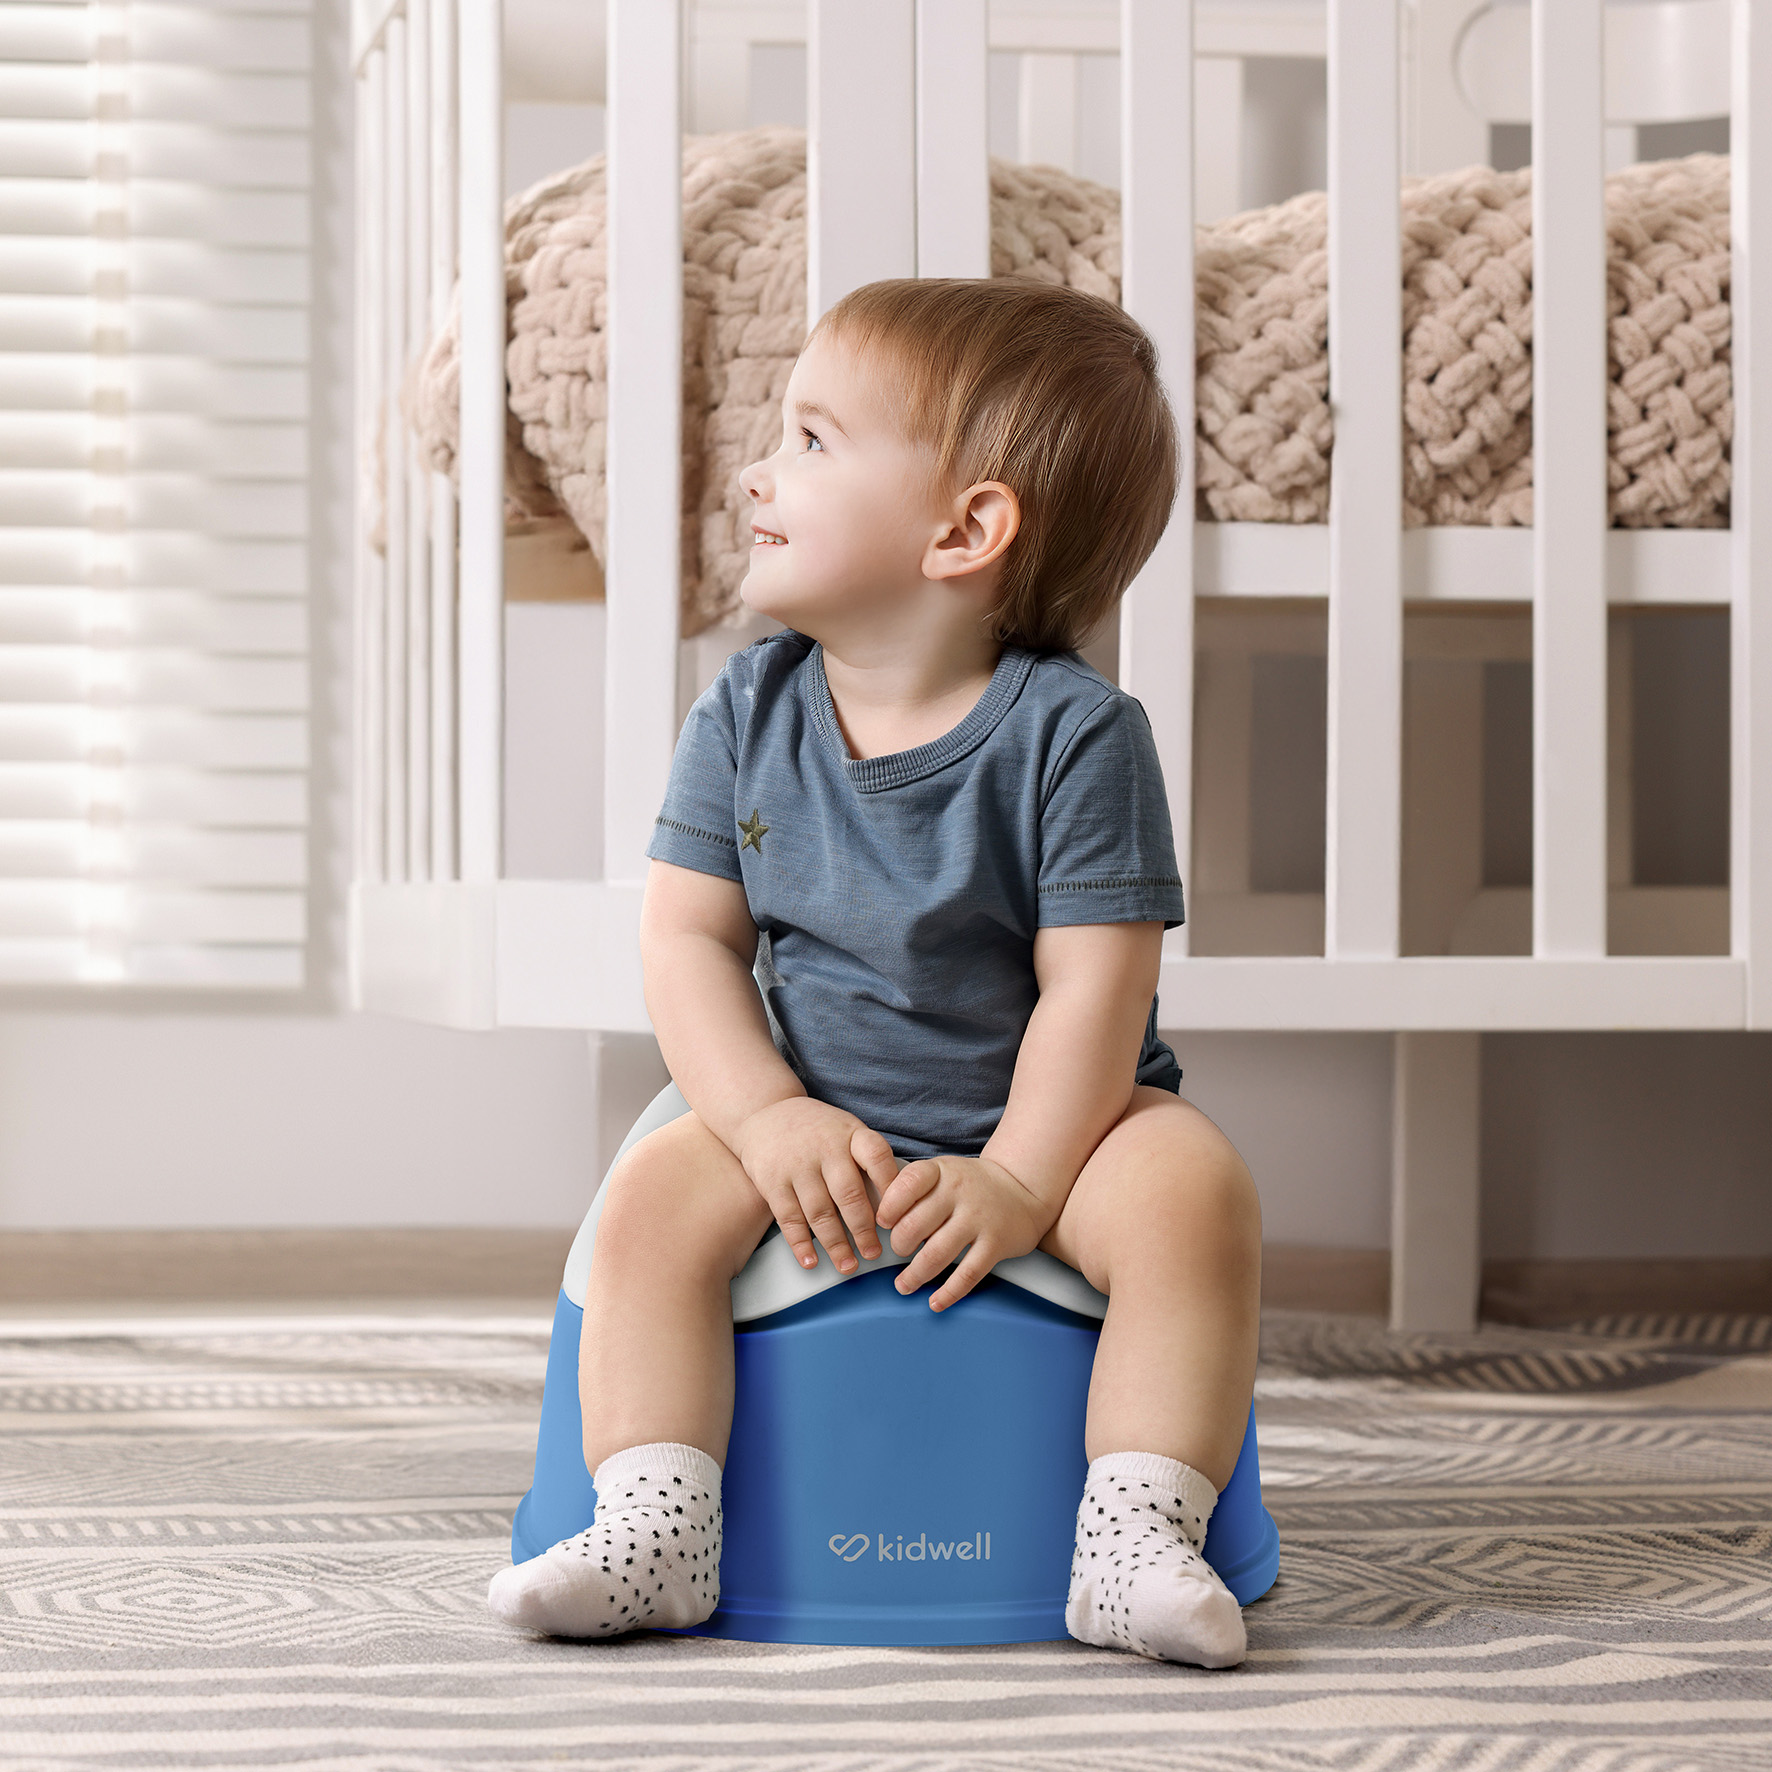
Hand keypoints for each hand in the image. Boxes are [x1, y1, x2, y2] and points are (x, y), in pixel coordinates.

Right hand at [731, 1097, 899, 1275]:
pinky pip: (789, 1218)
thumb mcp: (847, 1131)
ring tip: (848, 1265)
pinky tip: (811, 1260)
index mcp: (851, 1134)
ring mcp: (797, 1165)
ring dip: (835, 1244)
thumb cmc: (818, 1130)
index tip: (897, 1216)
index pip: (877, 1157)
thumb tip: (895, 1204)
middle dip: (863, 1230)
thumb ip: (867, 1161)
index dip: (891, 1188)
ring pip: (819, 1212)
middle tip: (873, 1253)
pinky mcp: (772, 1181)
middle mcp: (825, 1148)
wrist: (766, 1111)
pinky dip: (800, 1243)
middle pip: (849, 1194)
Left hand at [874, 1155, 1054, 1311]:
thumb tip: (877, 1219)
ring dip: (915, 1275)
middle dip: (899, 1246)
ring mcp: (979, 1219)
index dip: (888, 1206)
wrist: (1022, 1189)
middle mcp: (959, 1193)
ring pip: (937, 1254)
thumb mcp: (942, 1171)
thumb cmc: (971, 1185)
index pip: (907, 1185)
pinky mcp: (995, 1244)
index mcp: (941, 1172)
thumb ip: (913, 1188)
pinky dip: (949, 1292)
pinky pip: (968, 1274)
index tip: (881, 1223)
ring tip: (904, 1285)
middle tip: (898, 1253)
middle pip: (915, 1226)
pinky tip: (936, 1301)